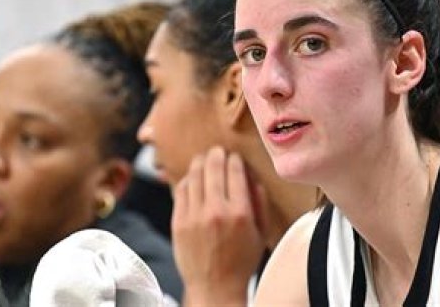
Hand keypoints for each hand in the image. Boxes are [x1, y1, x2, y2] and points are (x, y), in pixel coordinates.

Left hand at [172, 146, 267, 305]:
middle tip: (217, 151)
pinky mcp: (178, 222)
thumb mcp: (261, 233)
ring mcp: (194, 216)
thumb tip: (253, 178)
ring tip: (203, 159)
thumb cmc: (241, 262)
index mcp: (240, 213)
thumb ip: (260, 203)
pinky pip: (180, 191)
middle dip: (216, 155)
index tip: (234, 156)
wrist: (214, 288)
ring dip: (200, 163)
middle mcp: (216, 211)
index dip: (234, 159)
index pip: (235, 172)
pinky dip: (187, 180)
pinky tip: (192, 178)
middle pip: (213, 168)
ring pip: (194, 176)